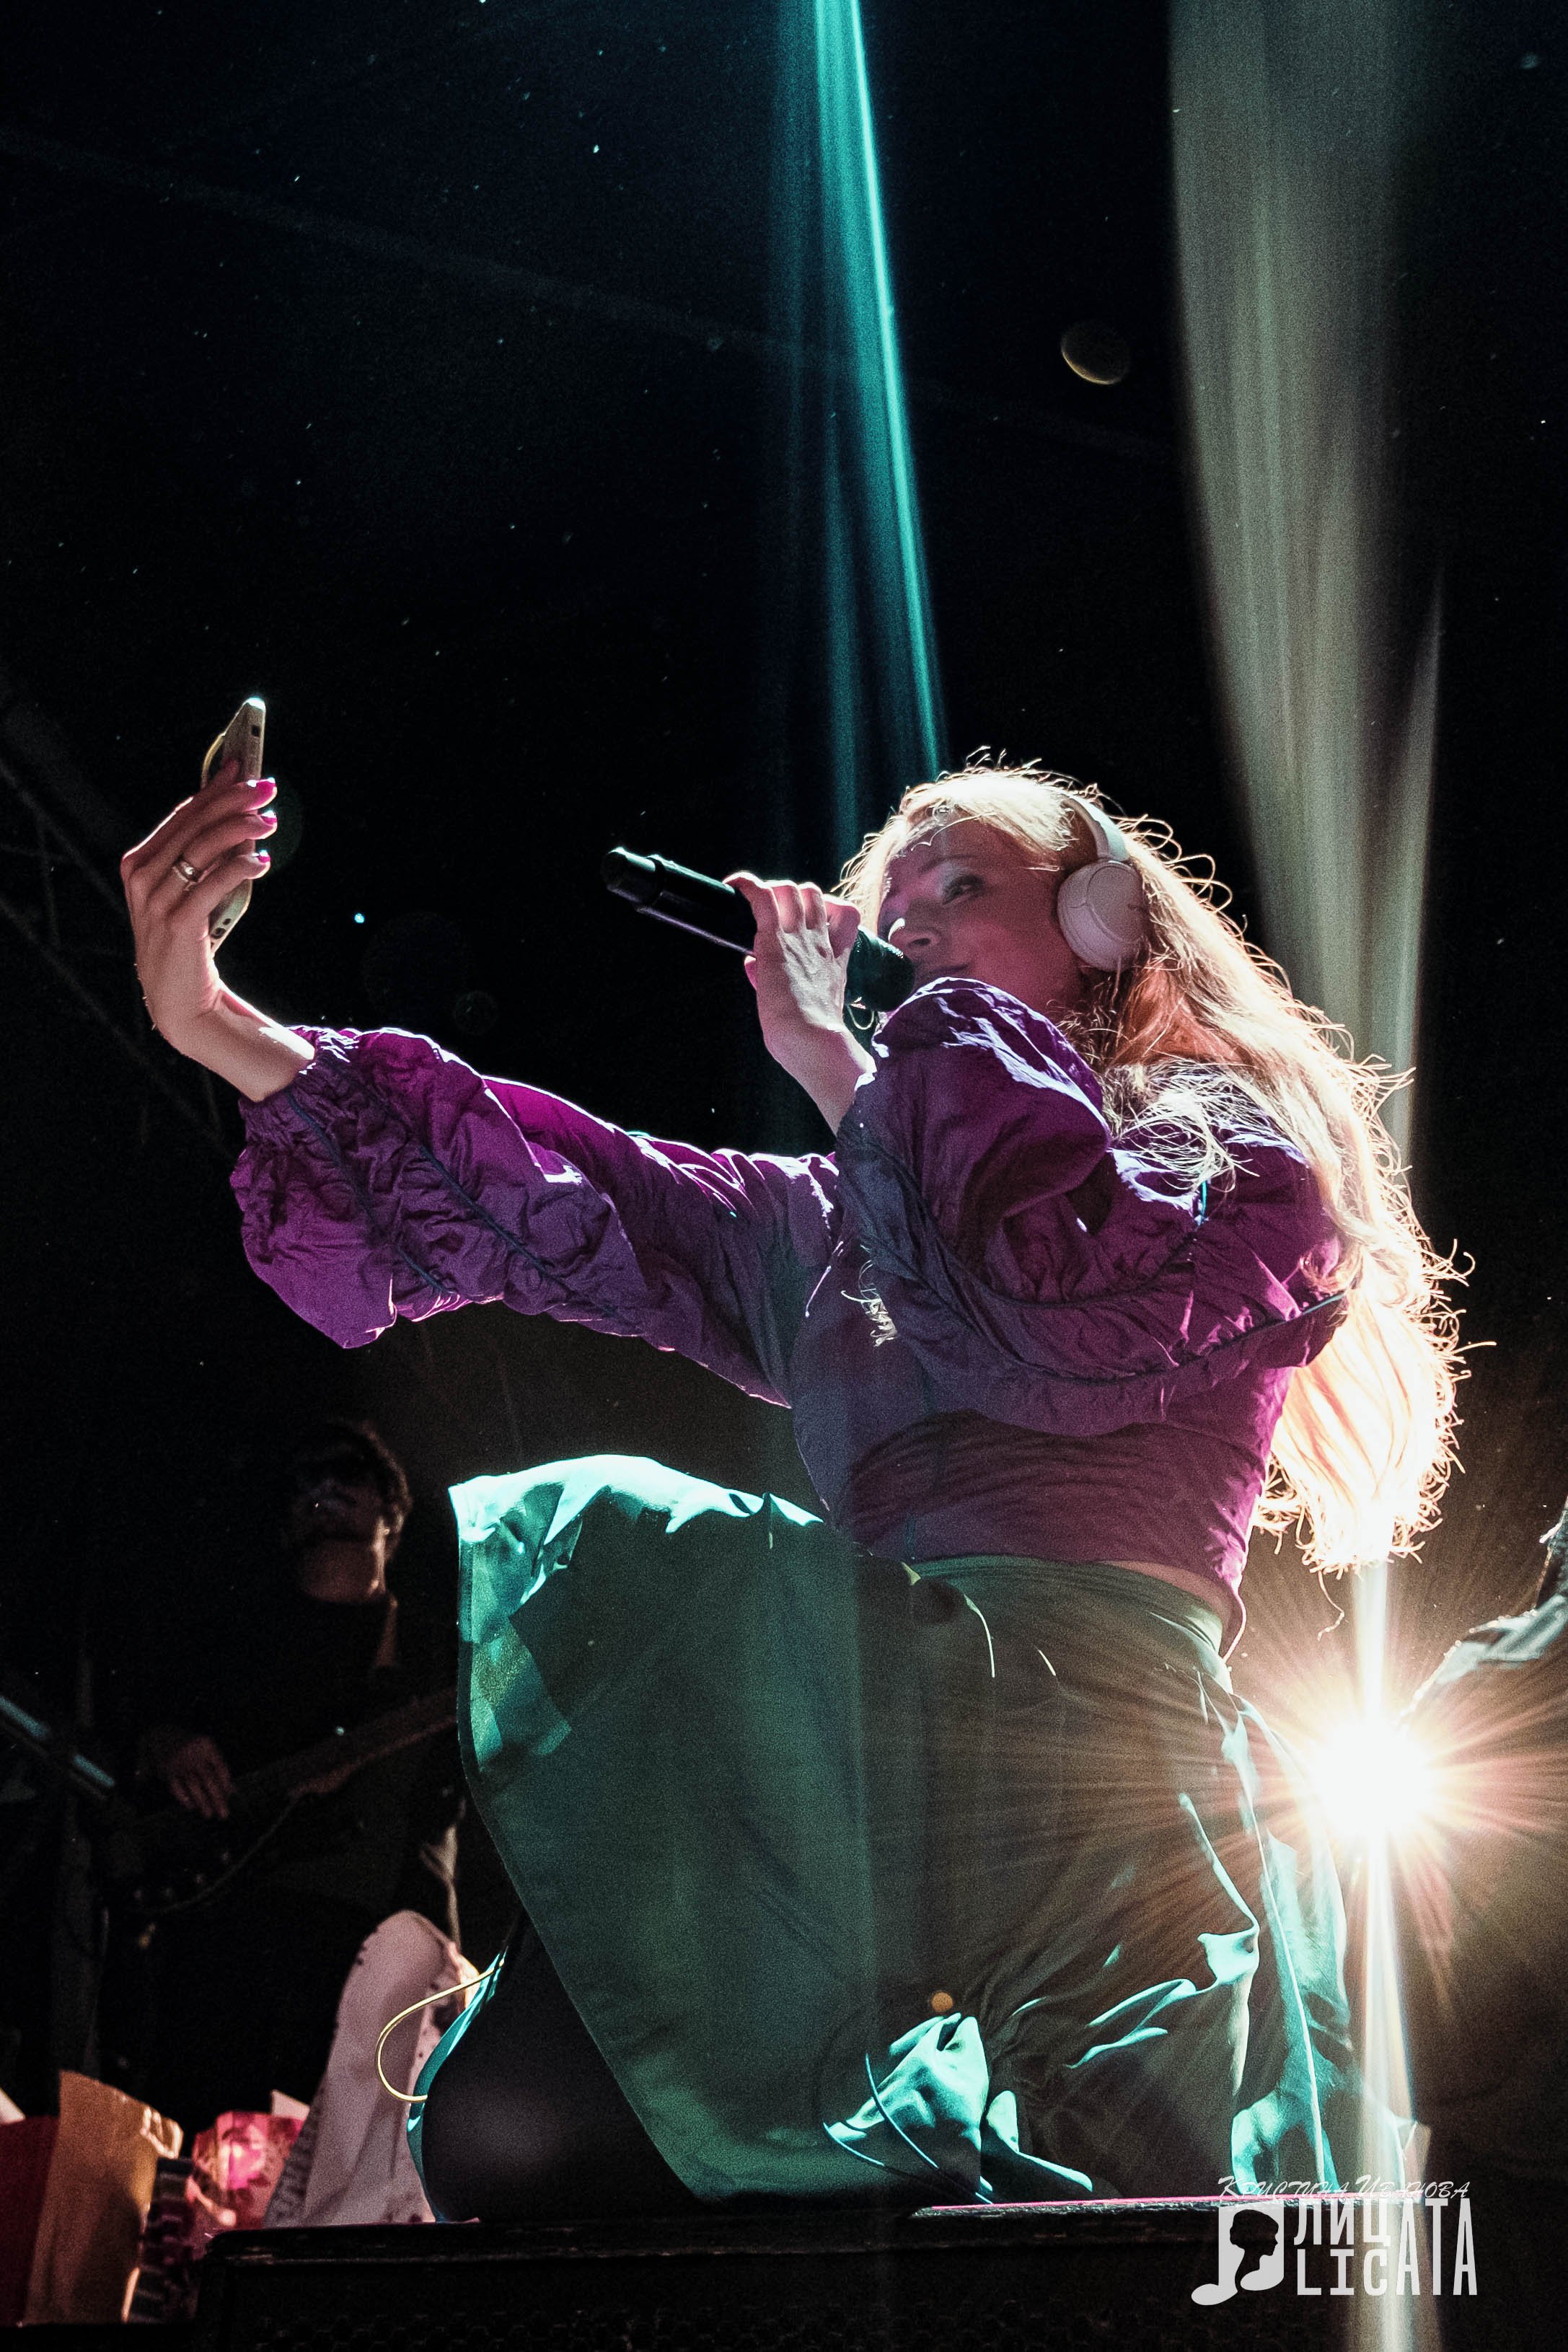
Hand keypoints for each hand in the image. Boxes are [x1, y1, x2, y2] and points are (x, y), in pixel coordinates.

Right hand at [120, 762, 313, 1099]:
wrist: (181, 1005)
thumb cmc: (191, 944)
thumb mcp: (194, 892)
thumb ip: (209, 856)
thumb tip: (245, 818)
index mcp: (140, 863)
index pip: (182, 815)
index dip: (214, 789)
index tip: (243, 767)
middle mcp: (141, 878)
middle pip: (191, 825)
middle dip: (231, 800)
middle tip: (266, 787)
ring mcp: (155, 901)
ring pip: (200, 849)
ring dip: (238, 828)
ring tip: (270, 820)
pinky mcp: (176, 925)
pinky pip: (211, 884)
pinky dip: (238, 867)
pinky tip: (261, 860)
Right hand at [142, 1727, 234, 1819]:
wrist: (160, 1735)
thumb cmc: (190, 1747)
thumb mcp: (205, 1750)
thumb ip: (218, 1768)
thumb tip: (232, 1790)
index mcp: (206, 1745)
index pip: (220, 1767)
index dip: (226, 1783)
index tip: (230, 1797)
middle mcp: (193, 1752)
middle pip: (208, 1778)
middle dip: (217, 1797)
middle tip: (224, 1814)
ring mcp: (179, 1762)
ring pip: (193, 1785)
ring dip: (202, 1801)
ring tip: (209, 1814)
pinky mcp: (166, 1771)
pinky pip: (177, 1788)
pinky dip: (184, 1799)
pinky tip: (191, 1807)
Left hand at [727, 873, 874, 1128]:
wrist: (814, 1041)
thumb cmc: (811, 1038)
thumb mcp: (811, 1007)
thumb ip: (784, 981)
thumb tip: (753, 966)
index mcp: (834, 959)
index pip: (845, 915)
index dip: (828, 909)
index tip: (810, 920)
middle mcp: (819, 942)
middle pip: (812, 894)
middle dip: (793, 896)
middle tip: (773, 914)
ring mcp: (798, 939)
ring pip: (789, 890)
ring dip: (771, 891)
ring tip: (755, 905)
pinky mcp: (774, 942)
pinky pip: (761, 898)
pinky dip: (746, 886)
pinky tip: (734, 886)